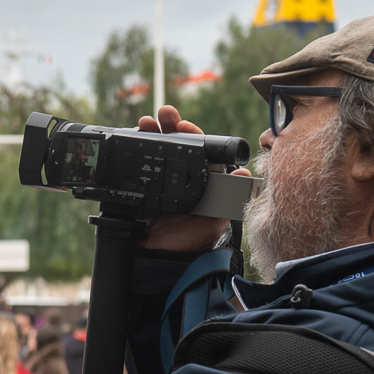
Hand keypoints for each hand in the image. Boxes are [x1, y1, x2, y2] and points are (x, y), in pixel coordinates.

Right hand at [138, 106, 254, 251]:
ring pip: (155, 150)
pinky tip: (130, 139)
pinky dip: (133, 150)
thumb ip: (226, 200)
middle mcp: (180, 177)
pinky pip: (137, 166)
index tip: (183, 124)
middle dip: (168, 126)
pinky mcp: (140, 188)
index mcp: (200, 180)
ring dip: (149, 133)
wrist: (159, 259)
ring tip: (144, 122)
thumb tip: (244, 175)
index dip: (191, 133)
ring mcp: (159, 181)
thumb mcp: (212, 222)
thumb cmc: (190, 242)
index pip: (198, 149)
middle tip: (163, 114)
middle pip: (175, 144)